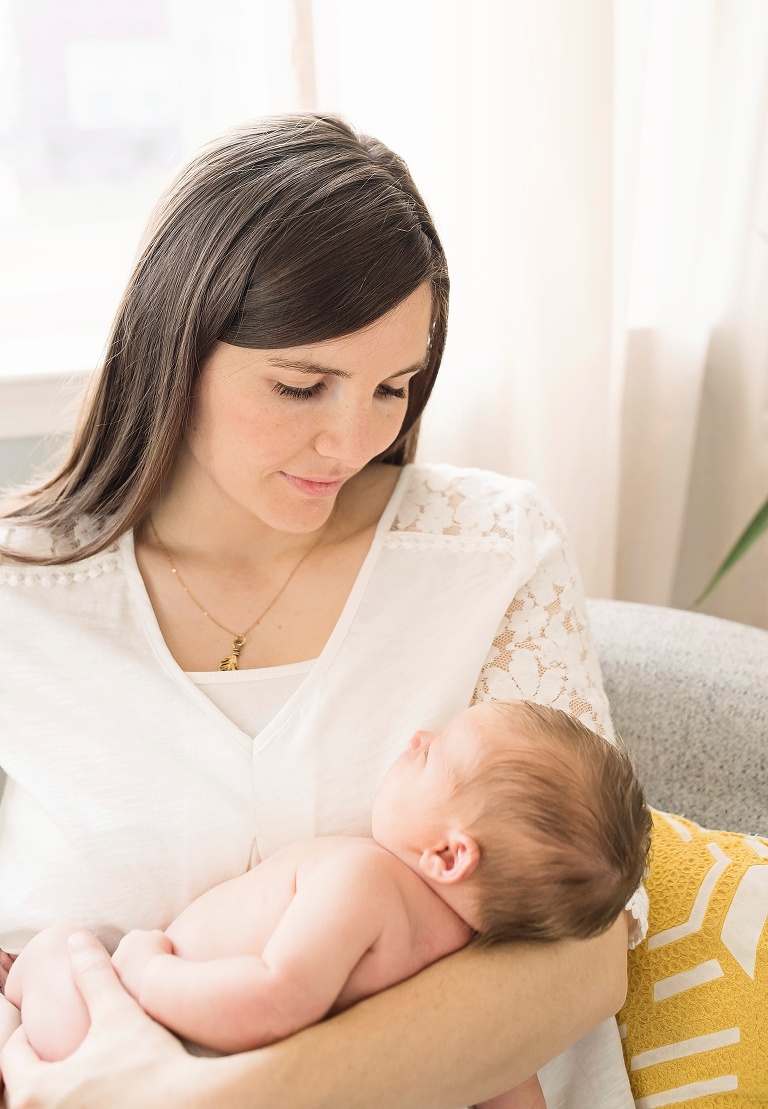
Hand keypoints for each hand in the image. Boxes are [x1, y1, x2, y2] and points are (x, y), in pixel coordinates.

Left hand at [0, 932, 201, 1108]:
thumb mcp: (117, 1010)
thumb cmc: (148, 1062)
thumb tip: (76, 939)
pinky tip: (103, 1093)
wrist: (189, 1102)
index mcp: (35, 1091)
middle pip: (23, 1089)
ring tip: (79, 1073)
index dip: (28, 1034)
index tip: (47, 1025)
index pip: (12, 1057)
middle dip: (36, 1067)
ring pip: (46, 1106)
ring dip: (54, 1091)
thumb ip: (93, 974)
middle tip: (61, 1048)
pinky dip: (75, 1103)